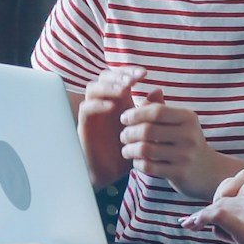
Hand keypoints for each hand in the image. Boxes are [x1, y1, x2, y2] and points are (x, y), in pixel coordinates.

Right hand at [78, 67, 144, 185]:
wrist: (111, 172)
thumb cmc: (128, 150)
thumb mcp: (145, 130)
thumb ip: (151, 112)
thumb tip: (158, 90)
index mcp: (120, 101)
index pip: (120, 77)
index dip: (129, 71)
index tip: (144, 73)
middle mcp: (105, 103)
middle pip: (104, 77)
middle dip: (118, 75)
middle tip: (132, 80)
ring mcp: (94, 113)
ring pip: (92, 88)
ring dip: (108, 86)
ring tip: (123, 90)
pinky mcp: (85, 125)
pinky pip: (86, 108)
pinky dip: (98, 104)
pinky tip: (112, 107)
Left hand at [121, 84, 239, 198]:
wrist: (208, 170)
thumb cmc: (186, 141)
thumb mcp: (179, 122)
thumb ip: (161, 107)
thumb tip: (148, 92)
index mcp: (188, 118)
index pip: (156, 111)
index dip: (136, 114)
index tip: (124, 118)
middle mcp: (189, 135)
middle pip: (148, 130)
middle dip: (129, 133)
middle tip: (123, 136)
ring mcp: (185, 155)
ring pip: (145, 150)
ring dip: (129, 149)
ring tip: (126, 150)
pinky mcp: (180, 173)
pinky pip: (149, 167)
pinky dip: (138, 163)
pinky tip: (137, 161)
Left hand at [183, 189, 243, 243]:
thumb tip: (241, 223)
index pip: (240, 188)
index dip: (222, 199)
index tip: (208, 210)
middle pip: (227, 196)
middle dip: (214, 211)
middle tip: (198, 223)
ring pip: (221, 205)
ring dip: (209, 219)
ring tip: (203, 230)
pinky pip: (216, 213)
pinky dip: (200, 217)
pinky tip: (192, 224)